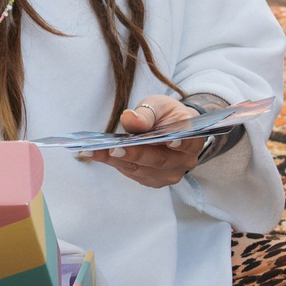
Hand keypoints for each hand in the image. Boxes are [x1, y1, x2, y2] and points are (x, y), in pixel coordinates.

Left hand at [82, 95, 203, 188]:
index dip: (180, 142)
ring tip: (92, 151)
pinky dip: (114, 163)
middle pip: (159, 160)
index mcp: (192, 139)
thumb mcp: (159, 105)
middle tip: (113, 148)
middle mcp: (184, 162)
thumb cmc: (167, 115)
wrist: (172, 129)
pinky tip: (95, 155)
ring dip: (116, 160)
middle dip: (135, 154)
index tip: (170, 140)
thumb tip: (130, 119)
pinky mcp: (153, 181)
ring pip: (142, 169)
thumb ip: (146, 113)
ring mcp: (169, 175)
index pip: (188, 142)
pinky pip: (132, 173)